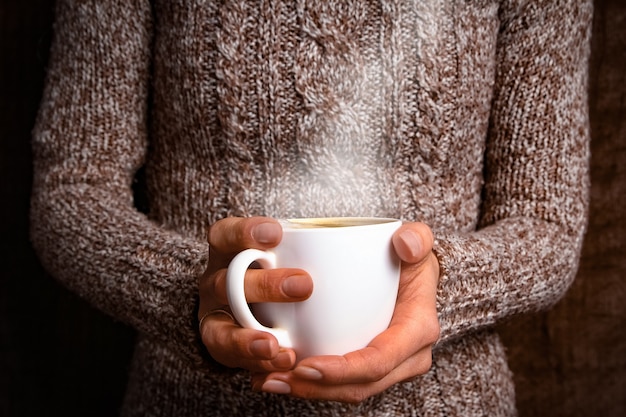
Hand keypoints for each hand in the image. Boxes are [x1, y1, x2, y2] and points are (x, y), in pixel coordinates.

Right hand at [198, 217, 313, 372]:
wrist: (254, 309)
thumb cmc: (283, 270)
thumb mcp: (291, 252)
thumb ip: (316, 248)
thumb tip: (376, 239)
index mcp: (229, 253)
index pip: (225, 235)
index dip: (245, 233)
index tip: (277, 234)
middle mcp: (217, 283)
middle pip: (227, 282)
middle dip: (263, 286)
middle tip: (303, 286)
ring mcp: (216, 317)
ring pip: (220, 328)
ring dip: (248, 338)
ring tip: (275, 344)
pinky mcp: (223, 348)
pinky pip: (233, 358)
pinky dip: (257, 362)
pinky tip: (285, 360)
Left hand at [250, 222, 439, 402]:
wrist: (416, 278)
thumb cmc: (411, 260)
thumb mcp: (418, 241)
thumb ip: (417, 238)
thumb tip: (404, 243)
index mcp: (417, 331)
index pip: (378, 361)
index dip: (342, 370)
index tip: (305, 366)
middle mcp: (409, 358)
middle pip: (360, 386)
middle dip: (316, 388)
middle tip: (274, 377)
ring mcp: (392, 368)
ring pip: (349, 392)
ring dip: (308, 392)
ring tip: (269, 381)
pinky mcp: (373, 369)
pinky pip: (343, 385)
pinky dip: (312, 386)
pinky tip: (279, 378)